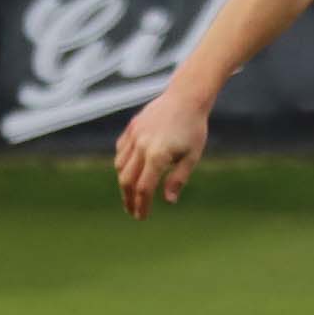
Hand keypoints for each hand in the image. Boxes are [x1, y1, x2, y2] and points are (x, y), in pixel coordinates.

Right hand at [115, 91, 210, 219]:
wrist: (186, 97)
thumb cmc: (193, 128)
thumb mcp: (192, 156)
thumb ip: (178, 179)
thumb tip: (169, 201)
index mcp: (157, 156)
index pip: (144, 188)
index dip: (142, 205)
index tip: (141, 216)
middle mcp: (141, 146)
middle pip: (127, 180)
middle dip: (128, 198)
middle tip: (132, 211)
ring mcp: (134, 135)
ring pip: (120, 165)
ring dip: (123, 182)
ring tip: (131, 193)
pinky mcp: (131, 127)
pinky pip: (121, 150)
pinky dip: (122, 163)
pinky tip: (129, 170)